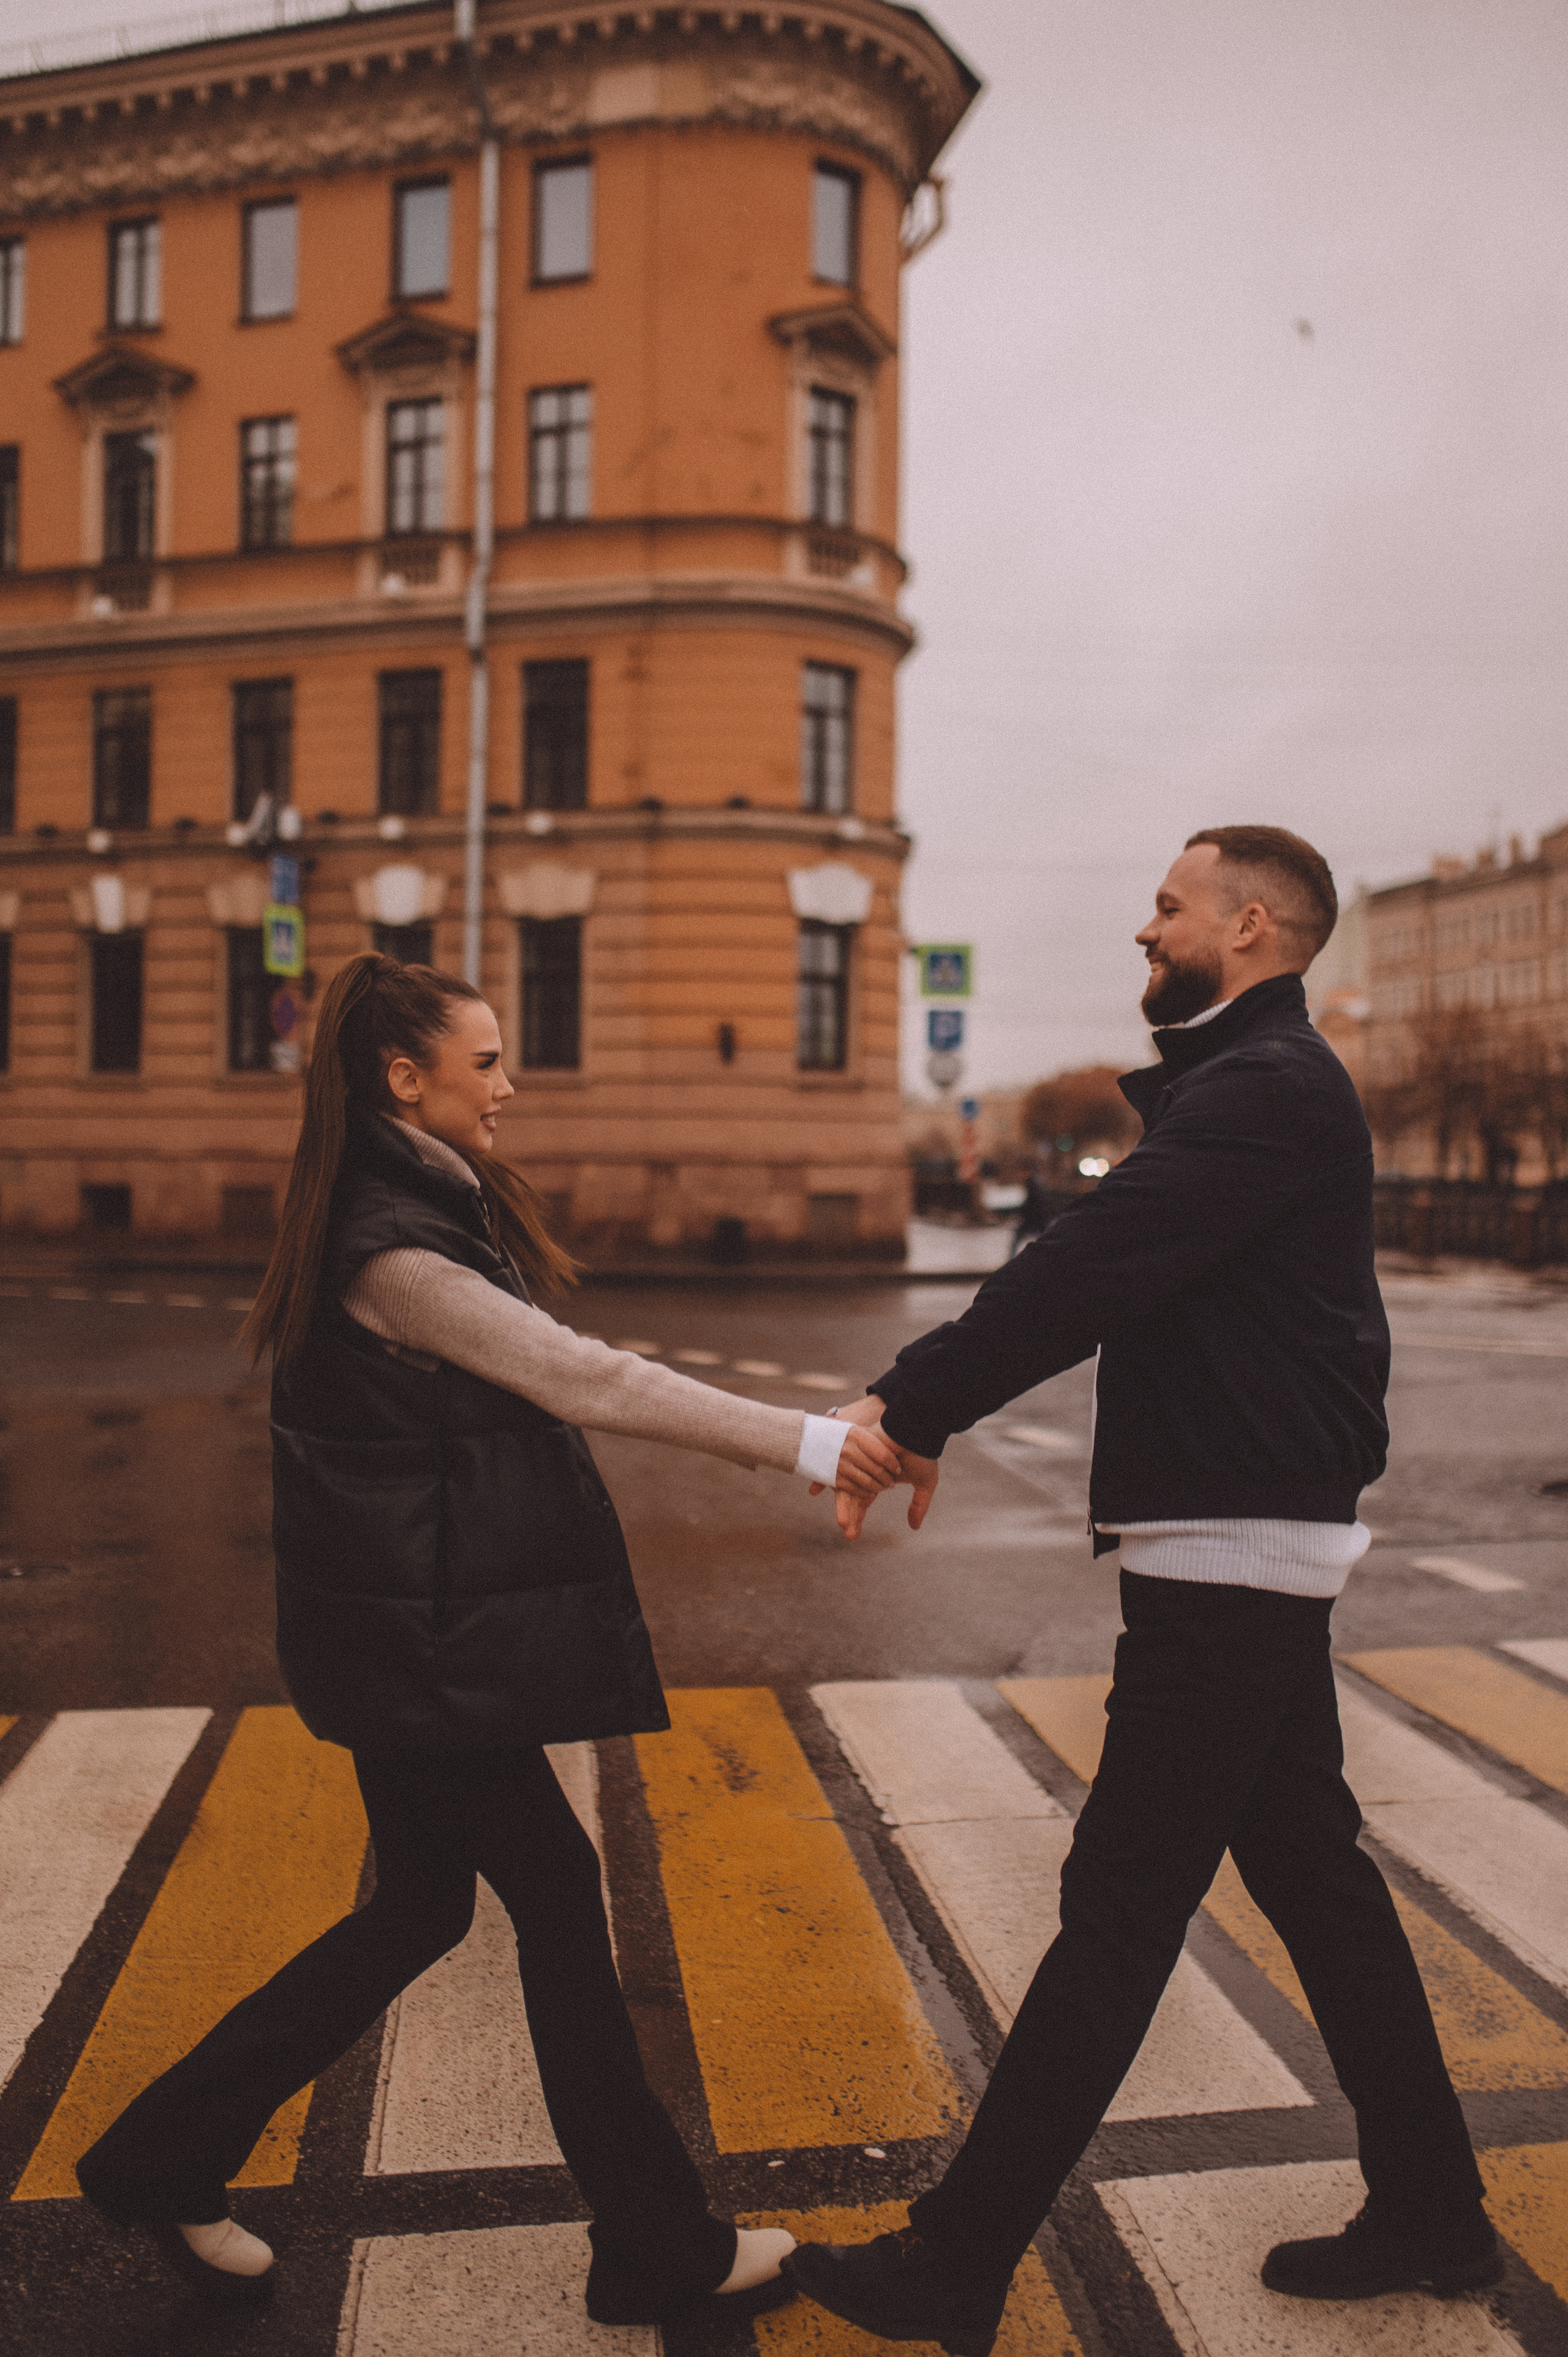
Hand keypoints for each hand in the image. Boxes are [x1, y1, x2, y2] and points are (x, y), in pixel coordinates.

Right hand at [807, 1396, 891, 1506]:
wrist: (801, 1438)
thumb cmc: (831, 1432)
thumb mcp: (849, 1428)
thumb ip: (868, 1437)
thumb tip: (891, 1447)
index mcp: (855, 1435)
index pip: (883, 1454)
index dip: (893, 1464)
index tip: (898, 1468)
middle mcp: (848, 1449)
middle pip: (877, 1470)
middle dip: (888, 1478)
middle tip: (892, 1481)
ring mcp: (840, 1464)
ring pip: (867, 1481)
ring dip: (878, 1487)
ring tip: (884, 1487)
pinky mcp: (832, 1477)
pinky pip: (854, 1489)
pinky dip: (865, 1493)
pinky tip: (870, 1492)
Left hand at [824, 1398, 939, 1539]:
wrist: (917, 1429)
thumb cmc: (923, 1453)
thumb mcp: (925, 1482)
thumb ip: (919, 1505)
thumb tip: (914, 1528)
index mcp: (879, 1479)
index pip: (864, 1500)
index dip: (858, 1516)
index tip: (853, 1535)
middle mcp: (865, 1470)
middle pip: (852, 1496)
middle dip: (849, 1515)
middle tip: (848, 1536)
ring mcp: (858, 1459)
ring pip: (846, 1484)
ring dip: (843, 1504)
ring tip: (842, 1523)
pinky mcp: (853, 1448)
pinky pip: (836, 1464)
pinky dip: (825, 1477)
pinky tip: (814, 1490)